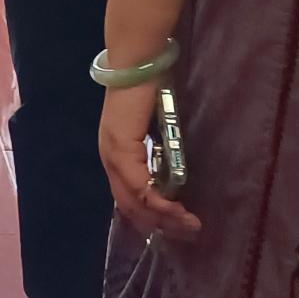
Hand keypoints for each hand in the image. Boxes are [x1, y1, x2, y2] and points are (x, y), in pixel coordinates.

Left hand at [99, 83, 200, 242]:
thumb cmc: (149, 90)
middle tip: (186, 234)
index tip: (175, 227)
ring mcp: (113, 154)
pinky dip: (158, 202)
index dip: (150, 217)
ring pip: (135, 201)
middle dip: (159, 225)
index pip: (127, 198)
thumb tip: (173, 177)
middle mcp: (109, 159)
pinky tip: (176, 210)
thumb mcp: (153, 130)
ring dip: (163, 217)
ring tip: (189, 225)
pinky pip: (139, 185)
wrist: (137, 64)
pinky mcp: (122, 148)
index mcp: (114, 156)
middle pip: (129, 206)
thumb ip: (156, 152)